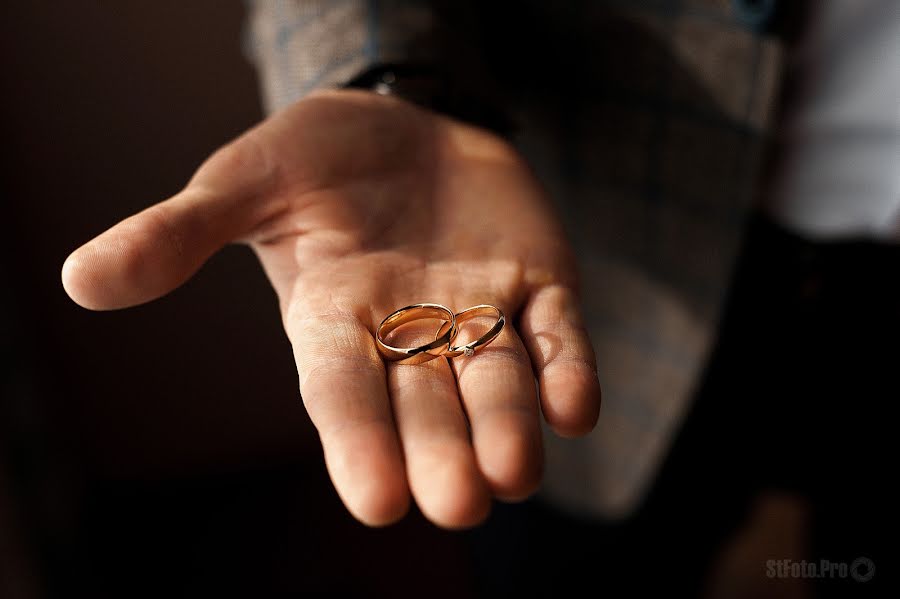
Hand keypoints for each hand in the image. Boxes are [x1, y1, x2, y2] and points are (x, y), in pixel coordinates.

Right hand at [62, 90, 600, 528]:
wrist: (403, 123)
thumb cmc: (313, 159)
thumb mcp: (243, 183)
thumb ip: (179, 233)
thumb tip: (81, 279)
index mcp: (332, 319)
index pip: (341, 393)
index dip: (356, 443)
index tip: (374, 501)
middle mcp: (407, 331)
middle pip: (425, 405)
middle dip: (441, 452)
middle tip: (458, 505)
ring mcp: (478, 308)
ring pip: (495, 382)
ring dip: (509, 427)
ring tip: (516, 476)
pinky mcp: (537, 282)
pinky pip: (556, 334)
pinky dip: (566, 369)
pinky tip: (576, 407)